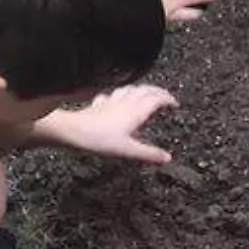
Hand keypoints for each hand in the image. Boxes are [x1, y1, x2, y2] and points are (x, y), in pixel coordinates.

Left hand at [57, 84, 177, 163]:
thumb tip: (167, 158)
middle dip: (158, 91)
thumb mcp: (128, 150)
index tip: (175, 104)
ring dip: (140, 89)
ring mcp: (111, 102)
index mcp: (136, 111)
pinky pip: (112, 95)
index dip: (168, 99)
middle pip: (145, 90)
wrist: (72, 131)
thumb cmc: (99, 140)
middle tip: (165, 97)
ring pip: (130, 89)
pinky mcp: (98, 105)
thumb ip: (149, 154)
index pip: (157, 98)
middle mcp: (126, 103)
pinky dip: (120, 95)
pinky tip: (116, 99)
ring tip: (145, 93)